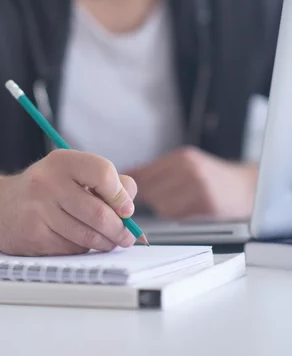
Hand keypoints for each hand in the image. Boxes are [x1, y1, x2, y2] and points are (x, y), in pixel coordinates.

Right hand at [0, 150, 136, 256]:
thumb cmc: (46, 189)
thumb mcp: (72, 173)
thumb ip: (105, 181)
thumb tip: (129, 204)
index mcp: (62, 161)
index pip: (103, 172)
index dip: (120, 194)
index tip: (126, 208)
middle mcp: (48, 182)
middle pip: (98, 212)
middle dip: (119, 229)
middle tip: (126, 236)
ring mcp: (38, 210)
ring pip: (87, 236)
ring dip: (105, 243)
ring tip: (108, 240)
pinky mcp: (34, 236)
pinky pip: (72, 249)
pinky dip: (83, 249)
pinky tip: (79, 240)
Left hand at [128, 147, 257, 220]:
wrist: (245, 188)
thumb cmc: (213, 177)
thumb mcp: (187, 162)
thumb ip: (158, 168)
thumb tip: (128, 173)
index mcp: (182, 157)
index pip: (144, 173)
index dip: (136, 186)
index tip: (132, 193)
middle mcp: (189, 169)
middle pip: (150, 190)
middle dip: (151, 198)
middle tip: (162, 199)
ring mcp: (198, 187)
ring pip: (160, 205)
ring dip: (163, 208)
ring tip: (178, 203)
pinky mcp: (205, 205)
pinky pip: (176, 215)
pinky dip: (176, 215)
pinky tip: (187, 209)